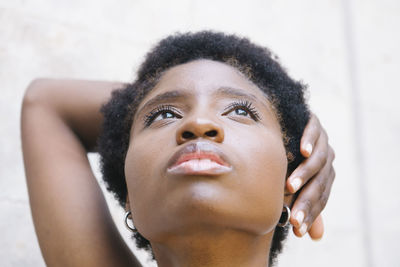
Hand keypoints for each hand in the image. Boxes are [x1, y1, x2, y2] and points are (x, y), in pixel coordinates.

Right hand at [286, 114, 334, 239]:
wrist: (287, 123)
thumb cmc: (287, 157)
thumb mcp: (294, 183)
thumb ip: (304, 204)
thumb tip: (316, 237)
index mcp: (325, 175)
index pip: (320, 198)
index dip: (310, 215)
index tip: (297, 230)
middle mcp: (327, 159)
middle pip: (319, 184)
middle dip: (305, 202)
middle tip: (294, 218)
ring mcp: (323, 140)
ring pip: (317, 161)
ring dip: (304, 174)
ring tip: (290, 186)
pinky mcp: (315, 122)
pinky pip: (314, 132)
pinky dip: (309, 141)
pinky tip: (302, 151)